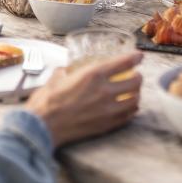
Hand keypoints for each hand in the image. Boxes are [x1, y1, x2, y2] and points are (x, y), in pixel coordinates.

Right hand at [25, 51, 142, 148]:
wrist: (43, 126)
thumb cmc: (47, 101)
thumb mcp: (57, 77)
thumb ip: (67, 71)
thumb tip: (67, 70)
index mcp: (93, 75)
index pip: (123, 62)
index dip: (135, 57)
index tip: (138, 56)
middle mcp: (104, 91)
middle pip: (135, 82)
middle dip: (138, 76)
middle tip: (135, 75)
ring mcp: (107, 110)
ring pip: (135, 100)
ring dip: (136, 94)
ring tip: (133, 92)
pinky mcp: (106, 125)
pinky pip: (128, 116)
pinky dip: (131, 110)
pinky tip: (128, 107)